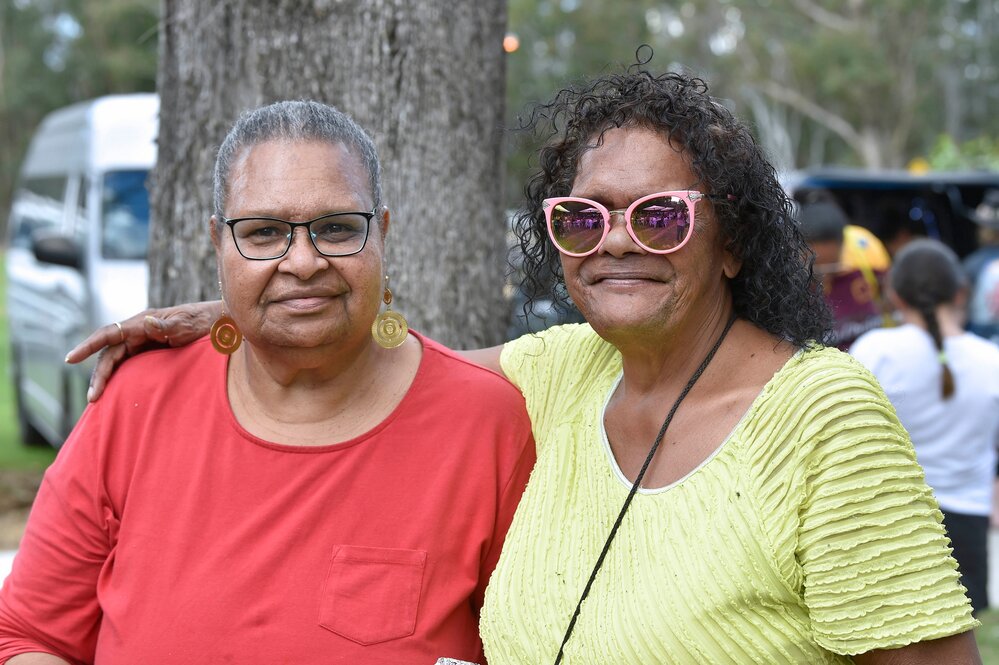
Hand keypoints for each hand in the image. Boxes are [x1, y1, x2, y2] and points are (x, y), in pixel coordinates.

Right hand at [65, 300, 222, 401]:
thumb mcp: (187, 324)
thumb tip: (148, 322)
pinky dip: (118, 378)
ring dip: (106, 378)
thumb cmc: (202, 323)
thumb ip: (168, 325)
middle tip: (93, 398)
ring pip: (116, 360)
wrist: (218, 324)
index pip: (109, 333)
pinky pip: (128, 364)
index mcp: (143, 322)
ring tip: (97, 400)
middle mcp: (138, 331)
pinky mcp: (149, 351)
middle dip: (99, 375)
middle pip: (109, 353)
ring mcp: (143, 342)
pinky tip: (114, 394)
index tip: (71, 358)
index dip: (88, 345)